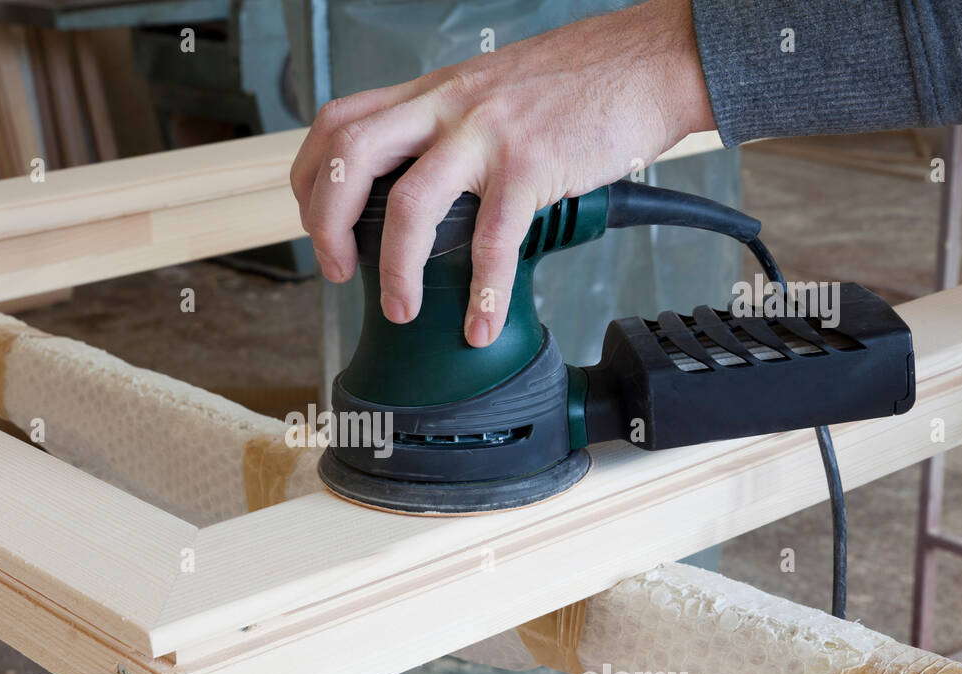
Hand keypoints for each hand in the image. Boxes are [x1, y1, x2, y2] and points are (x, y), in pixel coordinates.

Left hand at [290, 0, 715, 346]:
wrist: (650, 60)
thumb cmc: (576, 83)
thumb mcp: (488, 91)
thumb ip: (446, 128)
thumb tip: (417, 185)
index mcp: (431, 92)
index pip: (338, 124)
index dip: (310, 178)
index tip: (316, 223)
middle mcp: (446, 105)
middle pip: (349, 156)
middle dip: (325, 223)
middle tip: (336, 270)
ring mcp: (486, 134)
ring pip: (407, 203)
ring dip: (393, 268)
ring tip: (401, 309)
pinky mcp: (531, 165)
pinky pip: (493, 240)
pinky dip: (483, 294)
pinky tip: (482, 325)